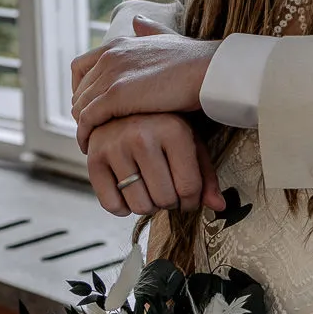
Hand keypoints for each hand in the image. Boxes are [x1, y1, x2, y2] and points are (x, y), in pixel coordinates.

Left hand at [72, 15, 217, 148]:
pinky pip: (88, 119)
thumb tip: (138, 21)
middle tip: (91, 130)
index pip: (80, 67)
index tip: (91, 107)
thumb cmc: (195, 59)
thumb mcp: (167, 38)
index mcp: (118, 44)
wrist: (209, 70)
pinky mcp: (116, 96)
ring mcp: (111, 75)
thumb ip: (149, 31)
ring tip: (91, 143)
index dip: (81, 89)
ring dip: (82, 126)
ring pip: (80, 106)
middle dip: (82, 111)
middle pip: (79, 89)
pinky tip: (92, 147)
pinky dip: (86, 134)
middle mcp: (109, 56)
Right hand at [85, 112, 223, 216]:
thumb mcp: (190, 142)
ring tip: (151, 190)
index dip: (192, 201)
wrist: (125, 105)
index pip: (189, 187)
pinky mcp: (93, 158)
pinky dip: (123, 207)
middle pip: (165, 199)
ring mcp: (114, 146)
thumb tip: (219, 206)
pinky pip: (111, 204)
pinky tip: (130, 192)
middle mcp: (141, 136)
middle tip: (168, 192)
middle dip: (171, 203)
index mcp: (172, 130)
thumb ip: (205, 175)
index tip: (188, 197)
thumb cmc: (164, 126)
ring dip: (149, 206)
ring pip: (139, 205)